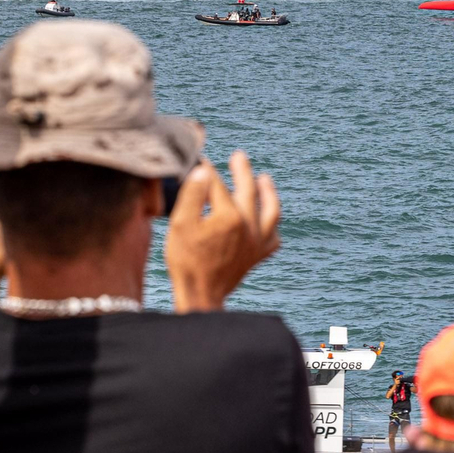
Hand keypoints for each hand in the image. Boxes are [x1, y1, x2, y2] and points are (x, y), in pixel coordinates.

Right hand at [165, 151, 279, 311]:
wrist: (200, 296)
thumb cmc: (186, 260)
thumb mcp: (181, 224)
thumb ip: (193, 195)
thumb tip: (203, 170)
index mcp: (229, 216)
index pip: (218, 185)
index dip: (208, 171)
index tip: (201, 160)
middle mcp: (249, 226)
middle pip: (248, 191)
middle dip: (242, 171)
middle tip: (238, 156)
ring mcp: (257, 242)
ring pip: (271, 211)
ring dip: (269, 193)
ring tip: (265, 179)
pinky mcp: (258, 256)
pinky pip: (273, 238)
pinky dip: (272, 226)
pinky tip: (267, 220)